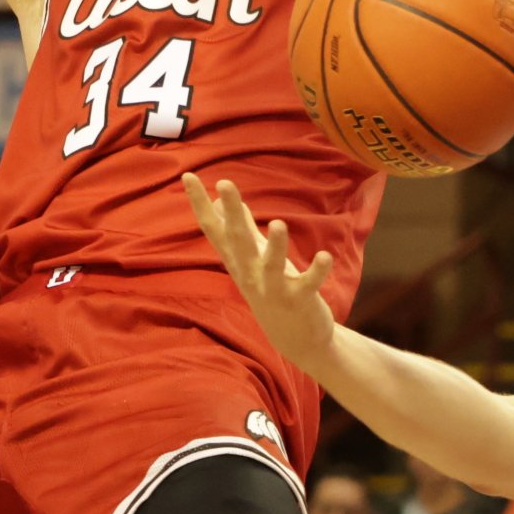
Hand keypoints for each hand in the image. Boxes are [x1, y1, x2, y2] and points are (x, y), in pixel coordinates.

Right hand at [185, 176, 341, 375]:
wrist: (294, 338)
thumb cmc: (272, 289)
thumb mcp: (253, 257)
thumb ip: (241, 228)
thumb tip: (222, 200)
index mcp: (238, 260)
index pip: (213, 229)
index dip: (200, 204)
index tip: (187, 176)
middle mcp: (250, 274)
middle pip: (238, 242)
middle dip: (232, 214)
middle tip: (225, 183)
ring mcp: (273, 289)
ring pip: (271, 266)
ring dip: (276, 246)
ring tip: (279, 223)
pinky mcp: (299, 300)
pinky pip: (308, 284)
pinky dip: (317, 271)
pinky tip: (325, 256)